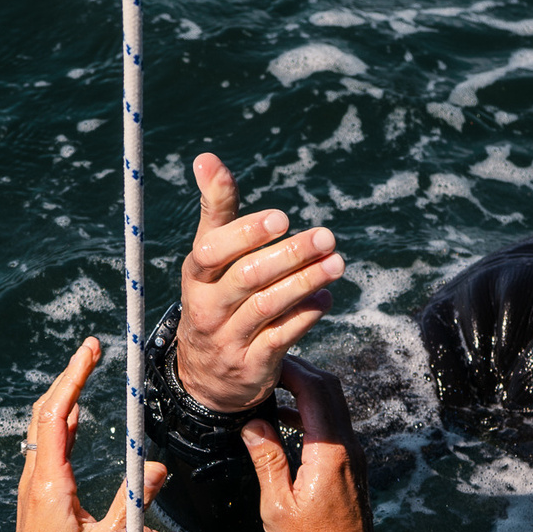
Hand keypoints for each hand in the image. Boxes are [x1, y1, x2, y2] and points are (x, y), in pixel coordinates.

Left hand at [0, 337, 167, 531]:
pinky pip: (47, 448)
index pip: (57, 416)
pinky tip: (76, 418)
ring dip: (64, 398)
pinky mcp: (37, 497)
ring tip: (85, 371)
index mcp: (49, 485)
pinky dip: (62, 424)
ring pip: (43, 430)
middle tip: (91, 350)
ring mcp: (32, 487)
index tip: (90, 351)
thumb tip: (156, 467)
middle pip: (45, 414)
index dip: (73, 379)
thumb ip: (132, 504)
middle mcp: (35, 480)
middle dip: (68, 378)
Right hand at [174, 153, 346, 411]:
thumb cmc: (216, 296)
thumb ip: (216, 209)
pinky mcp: (250, 364)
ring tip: (336, 263)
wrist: (206, 374)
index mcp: (196, 275)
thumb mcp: (210, 258)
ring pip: (266, 306)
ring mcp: (227, 338)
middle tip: (326, 236)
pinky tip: (326, 298)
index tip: (282, 217)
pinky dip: (306, 315)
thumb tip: (205, 157)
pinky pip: (281, 337)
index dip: (246, 232)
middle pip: (246, 276)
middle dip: (290, 254)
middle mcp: (206, 306)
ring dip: (306, 282)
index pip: (212, 248)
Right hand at [241, 358, 383, 531]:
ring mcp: (352, 455)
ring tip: (272, 388)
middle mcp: (347, 447)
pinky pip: (333, 424)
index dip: (291, 370)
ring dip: (306, 390)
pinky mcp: (351, 465)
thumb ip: (267, 459)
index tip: (265, 363)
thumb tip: (253, 423)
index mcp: (328, 453)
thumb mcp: (277, 505)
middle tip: (268, 367)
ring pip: (334, 405)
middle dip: (300, 372)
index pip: (315, 392)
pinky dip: (311, 412)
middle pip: (330, 390)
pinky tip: (285, 420)